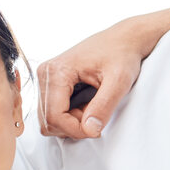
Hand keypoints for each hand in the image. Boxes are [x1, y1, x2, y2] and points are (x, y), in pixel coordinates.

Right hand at [37, 3, 169, 138]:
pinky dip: (71, 115)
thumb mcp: (119, 81)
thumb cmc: (122, 54)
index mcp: (56, 71)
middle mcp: (45, 74)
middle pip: (48, 120)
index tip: (96, 129)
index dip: (75, 130)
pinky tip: (86, 103)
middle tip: (96, 113)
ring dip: (72, 121)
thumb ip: (103, 107)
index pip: (53, 117)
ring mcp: (46, 78)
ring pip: (49, 118)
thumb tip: (90, 131)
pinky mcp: (51, 83)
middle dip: (73, 126)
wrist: (124, 39)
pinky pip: (53, 111)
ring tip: (92, 106)